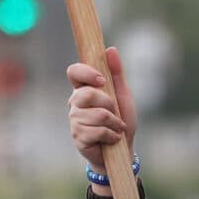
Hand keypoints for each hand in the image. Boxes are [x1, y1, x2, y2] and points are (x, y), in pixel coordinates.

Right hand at [66, 46, 136, 174]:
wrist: (124, 150)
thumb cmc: (122, 120)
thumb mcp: (123, 95)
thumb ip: (117, 73)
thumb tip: (110, 49)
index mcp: (84, 89)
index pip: (74, 72)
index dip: (85, 73)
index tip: (102, 81)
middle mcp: (75, 103)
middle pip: (86, 94)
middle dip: (108, 103)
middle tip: (115, 112)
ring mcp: (74, 120)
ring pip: (95, 114)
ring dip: (113, 122)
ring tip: (116, 128)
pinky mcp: (78, 137)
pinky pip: (96, 131)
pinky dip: (111, 135)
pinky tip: (113, 138)